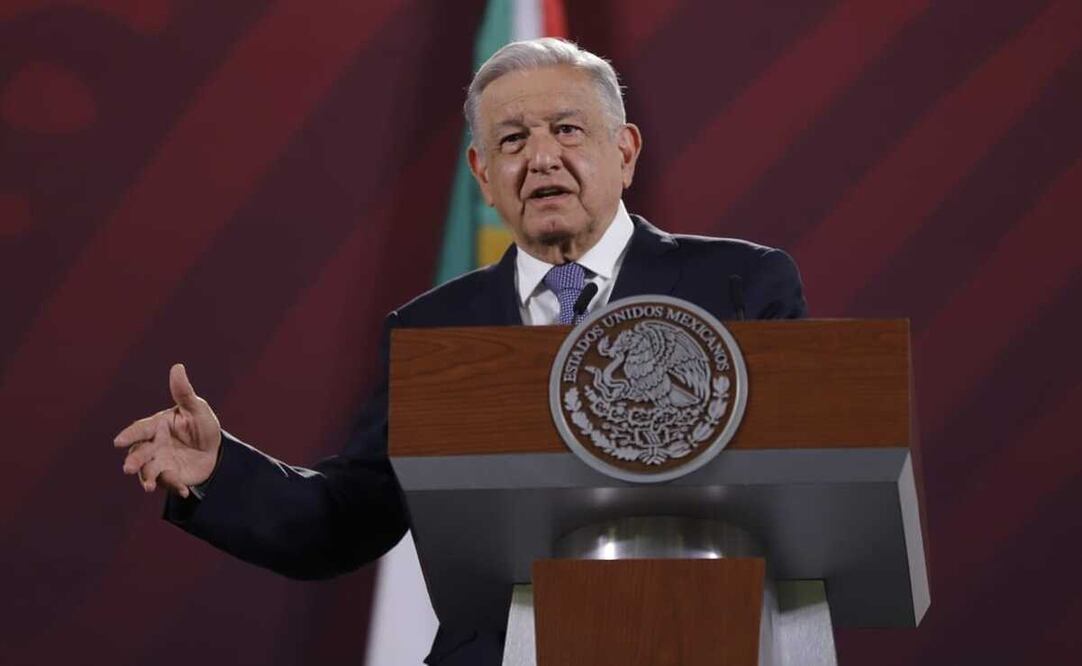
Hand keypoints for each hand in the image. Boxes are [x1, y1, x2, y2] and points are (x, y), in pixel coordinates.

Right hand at [114, 363, 221, 496]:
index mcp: (157, 426)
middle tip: (128, 469)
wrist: (214, 451)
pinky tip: (184, 490)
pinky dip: (175, 486)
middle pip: (140, 453)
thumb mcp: (197, 409)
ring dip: (148, 478)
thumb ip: (184, 393)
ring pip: (148, 471)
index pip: (141, 429)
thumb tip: (177, 366)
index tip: (118, 442)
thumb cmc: (201, 425)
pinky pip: (169, 482)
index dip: (130, 435)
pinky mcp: (169, 477)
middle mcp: (154, 445)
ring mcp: (160, 462)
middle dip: (134, 461)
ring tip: (149, 486)